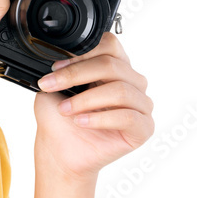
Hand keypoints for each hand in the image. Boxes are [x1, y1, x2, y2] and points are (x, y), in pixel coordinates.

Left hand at [32, 31, 153, 182]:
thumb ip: (63, 67)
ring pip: (120, 91)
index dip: (82, 54)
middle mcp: (132, 83)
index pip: (110, 45)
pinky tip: (80, 122)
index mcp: (115, 67)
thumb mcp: (56, 87)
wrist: (60, 152)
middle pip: (112, 66)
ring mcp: (141, 105)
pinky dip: (100, 118)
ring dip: (87, 99)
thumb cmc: (60, 119)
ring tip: (65, 109)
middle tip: (52, 86)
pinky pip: (128, 117)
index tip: (55, 68)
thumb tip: (60, 52)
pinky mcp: (144, 128)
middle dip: (76, 75)